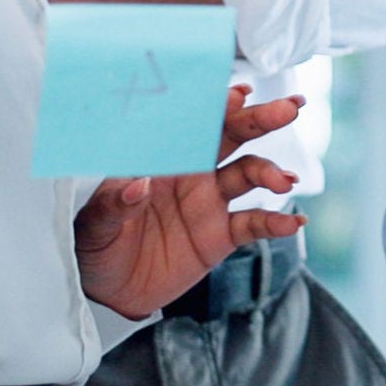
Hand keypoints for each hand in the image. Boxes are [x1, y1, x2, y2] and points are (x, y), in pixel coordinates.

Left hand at [73, 86, 306, 319]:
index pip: (191, 123)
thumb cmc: (94, 245)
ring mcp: (208, 202)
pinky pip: (252, 224)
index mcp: (160, 157)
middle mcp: (190, 172)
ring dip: (270, 171)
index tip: (238, 93)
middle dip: (259, 119)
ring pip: (248, 173)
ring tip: (285, 180)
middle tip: (289, 107)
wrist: (106, 292)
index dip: (216, 106)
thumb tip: (138, 185)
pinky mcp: (218, 236)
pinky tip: (293, 222)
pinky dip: (275, 222)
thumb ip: (113, 204)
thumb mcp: (92, 224)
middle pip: (231, 136)